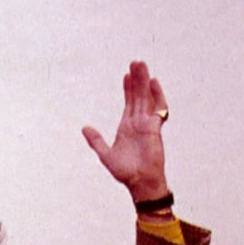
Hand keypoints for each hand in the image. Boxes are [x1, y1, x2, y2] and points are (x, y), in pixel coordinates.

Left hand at [82, 61, 169, 200]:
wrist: (139, 182)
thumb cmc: (125, 171)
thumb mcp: (105, 154)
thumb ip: (96, 140)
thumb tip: (85, 127)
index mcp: (127, 127)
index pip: (129, 103)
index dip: (127, 89)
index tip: (126, 75)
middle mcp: (138, 123)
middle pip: (138, 96)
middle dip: (137, 79)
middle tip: (136, 62)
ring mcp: (148, 124)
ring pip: (146, 97)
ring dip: (144, 82)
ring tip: (142, 65)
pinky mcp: (155, 128)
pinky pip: (158, 108)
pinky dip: (157, 95)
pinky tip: (154, 83)